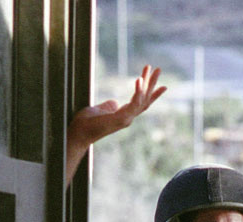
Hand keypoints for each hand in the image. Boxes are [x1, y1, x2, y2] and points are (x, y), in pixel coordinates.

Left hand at [65, 65, 166, 183]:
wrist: (79, 133)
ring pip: (142, 99)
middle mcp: (128, 118)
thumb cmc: (86, 123)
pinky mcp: (121, 118)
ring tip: (150, 67)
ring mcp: (126, 119)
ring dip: (148, 82)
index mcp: (124, 115)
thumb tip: (114, 102)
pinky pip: (134, 103)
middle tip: (159, 69)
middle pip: (145, 99)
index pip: (142, 103)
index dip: (152, 94)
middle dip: (153, 83)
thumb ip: (109, 106)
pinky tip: (139, 79)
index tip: (163, 86)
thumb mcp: (100, 110)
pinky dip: (138, 91)